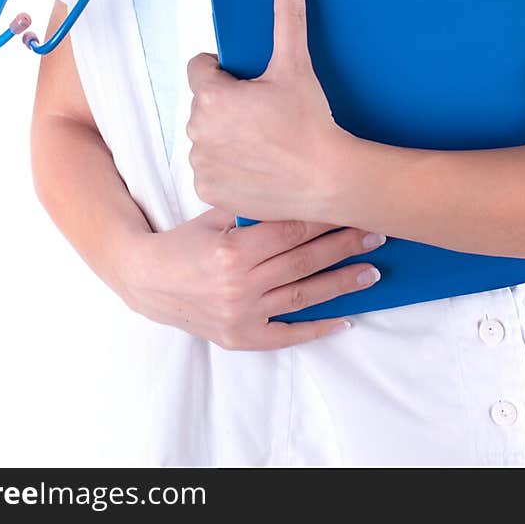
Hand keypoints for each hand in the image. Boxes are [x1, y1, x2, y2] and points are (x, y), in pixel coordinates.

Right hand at [120, 207, 386, 348]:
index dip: (325, 218)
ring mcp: (241, 314)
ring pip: (303, 295)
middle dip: (344, 245)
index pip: (290, 230)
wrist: (147, 281)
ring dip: (341, 283)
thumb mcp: (212, 214)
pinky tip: (346, 320)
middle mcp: (239, 284)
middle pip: (304, 261)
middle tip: (377, 233)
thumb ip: (252, 207)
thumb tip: (298, 186)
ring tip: (372, 272)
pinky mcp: (240, 337)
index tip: (352, 206)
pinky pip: (286, 335)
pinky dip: (317, 329)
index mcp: (232, 249)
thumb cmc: (183, 241)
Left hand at [186, 0, 346, 220]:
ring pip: (205, 137)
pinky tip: (254, 165)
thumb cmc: (310, 121)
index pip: (200, 69)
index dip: (225, 72)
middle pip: (203, 104)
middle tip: (262, 114)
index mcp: (211, 95)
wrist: (328, 179)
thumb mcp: (296, 64)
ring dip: (223, 135)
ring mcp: (200, 163)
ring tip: (261, 141)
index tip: (250, 84)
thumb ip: (288, 15)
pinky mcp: (206, 190)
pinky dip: (225, 167)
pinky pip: (208, 170)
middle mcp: (197, 130)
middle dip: (225, 105)